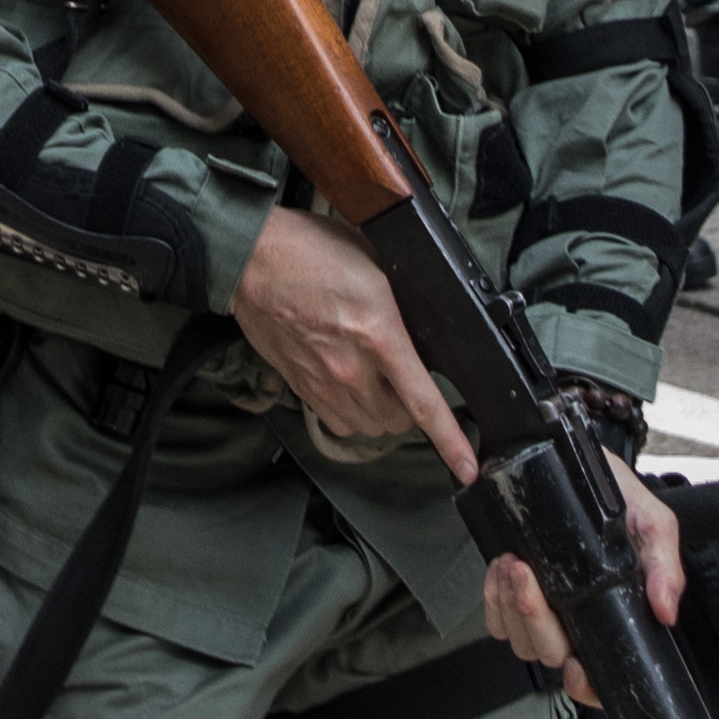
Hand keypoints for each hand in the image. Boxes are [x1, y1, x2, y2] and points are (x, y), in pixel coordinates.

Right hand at [236, 207, 474, 483]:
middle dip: (411, 407)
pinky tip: (351, 386)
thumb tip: (425, 322)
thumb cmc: (310, 250)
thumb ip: (404, 301)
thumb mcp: (376, 262)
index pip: (423, 402)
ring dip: (382, 412)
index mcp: (379, 334)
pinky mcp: (300, 387)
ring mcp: (322, 382)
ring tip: (379, 382)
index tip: (467, 468)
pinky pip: (338, 421)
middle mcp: (351, 369)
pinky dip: (352, 413)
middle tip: (407, 378)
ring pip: (370, 426)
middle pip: (399, 421)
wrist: (250, 259)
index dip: (450, 441)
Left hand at [477, 454, 686, 704]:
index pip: (600, 680)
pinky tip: (502, 567)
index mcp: (610, 618)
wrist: (579, 464)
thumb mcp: (653, 526)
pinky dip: (494, 596)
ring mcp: (542, 612)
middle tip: (529, 576)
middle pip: (549, 654)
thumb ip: (664, 567)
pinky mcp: (513, 593)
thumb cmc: (618, 500)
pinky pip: (496, 618)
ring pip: (519, 640)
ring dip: (512, 606)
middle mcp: (575, 623)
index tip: (575, 666)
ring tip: (516, 564)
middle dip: (535, 621)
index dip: (586, 687)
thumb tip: (666, 610)